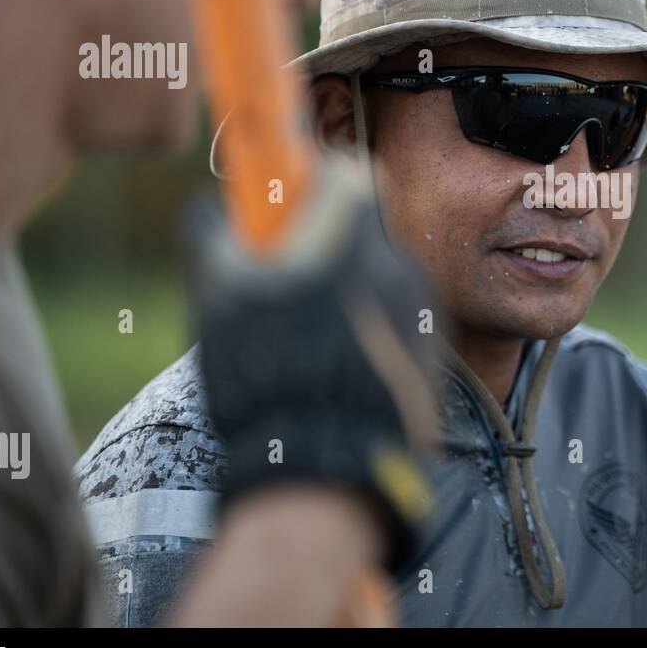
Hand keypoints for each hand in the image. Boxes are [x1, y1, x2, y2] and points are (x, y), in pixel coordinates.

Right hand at [186, 158, 438, 572]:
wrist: (330, 473)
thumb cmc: (270, 383)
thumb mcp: (221, 307)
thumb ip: (216, 241)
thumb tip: (212, 208)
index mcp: (352, 244)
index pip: (352, 174)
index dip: (319, 181)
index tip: (291, 204)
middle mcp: (400, 270)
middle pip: (365, 231)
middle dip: (330, 245)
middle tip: (288, 282)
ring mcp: (423, 314)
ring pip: (382, 277)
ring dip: (350, 289)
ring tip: (306, 338)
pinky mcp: (433, 355)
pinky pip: (399, 319)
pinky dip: (370, 328)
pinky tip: (334, 367)